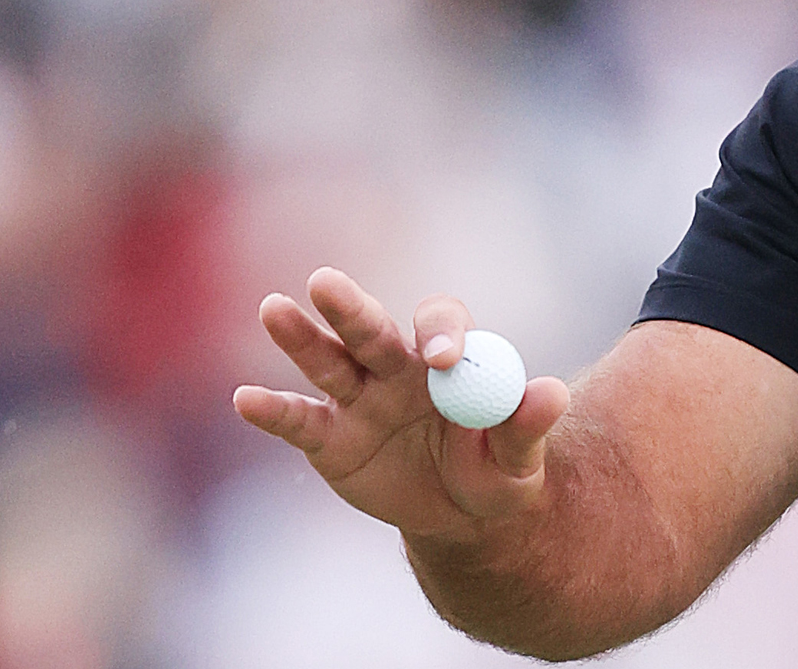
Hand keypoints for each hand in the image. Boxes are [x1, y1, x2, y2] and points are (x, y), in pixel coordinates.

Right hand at [233, 267, 571, 543]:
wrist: (463, 517)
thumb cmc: (497, 472)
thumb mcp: (520, 458)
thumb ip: (530, 425)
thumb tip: (552, 392)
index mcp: (449, 360)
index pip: (442, 325)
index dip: (442, 334)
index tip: (444, 357)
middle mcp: (397, 368)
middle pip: (372, 329)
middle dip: (351, 308)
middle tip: (325, 281)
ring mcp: (358, 400)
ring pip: (328, 362)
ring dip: (301, 338)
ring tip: (272, 309)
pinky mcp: (328, 439)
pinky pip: (299, 422)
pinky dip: (273, 412)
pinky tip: (246, 400)